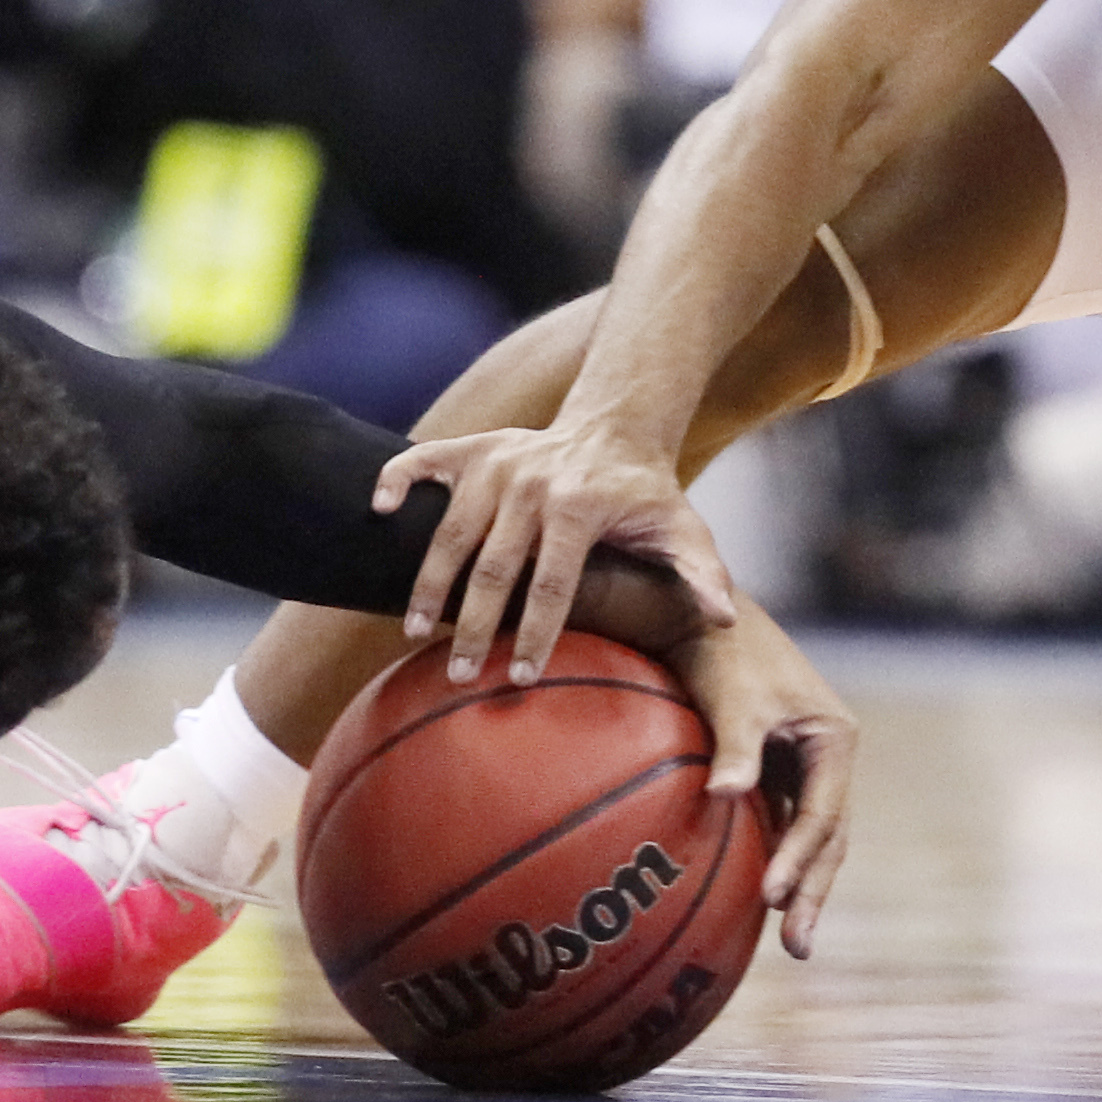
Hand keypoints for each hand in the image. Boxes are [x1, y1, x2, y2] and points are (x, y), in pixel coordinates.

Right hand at [372, 420, 738, 684]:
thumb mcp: (683, 528)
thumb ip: (703, 573)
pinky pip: (423, 460)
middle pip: (493, 565)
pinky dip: (397, 480)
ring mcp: (496, 463)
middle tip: (459, 672)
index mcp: (578, 506)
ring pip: (450, 529)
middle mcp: (531, 482)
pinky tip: (378, 512)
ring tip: (413, 629)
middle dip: (473, 624)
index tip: (522, 677)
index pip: (552, 583)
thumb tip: (723, 620)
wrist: (615, 424)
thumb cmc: (646, 492)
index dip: (536, 633)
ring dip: (428, 580)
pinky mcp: (473, 448)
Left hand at [667, 600, 855, 958]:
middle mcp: (829, 754)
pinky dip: (777, 857)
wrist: (697, 613)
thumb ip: (735, 750)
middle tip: (797, 947)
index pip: (822, 816)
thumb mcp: (732, 701)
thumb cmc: (719, 653)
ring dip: (802, 882)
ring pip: (810, 834)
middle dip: (814, 890)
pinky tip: (760, 894)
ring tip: (790, 939)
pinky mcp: (777, 765)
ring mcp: (806, 762)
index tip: (775, 899)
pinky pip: (782, 823)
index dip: (801, 861)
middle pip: (828, 836)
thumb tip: (723, 797)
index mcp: (834, 738)